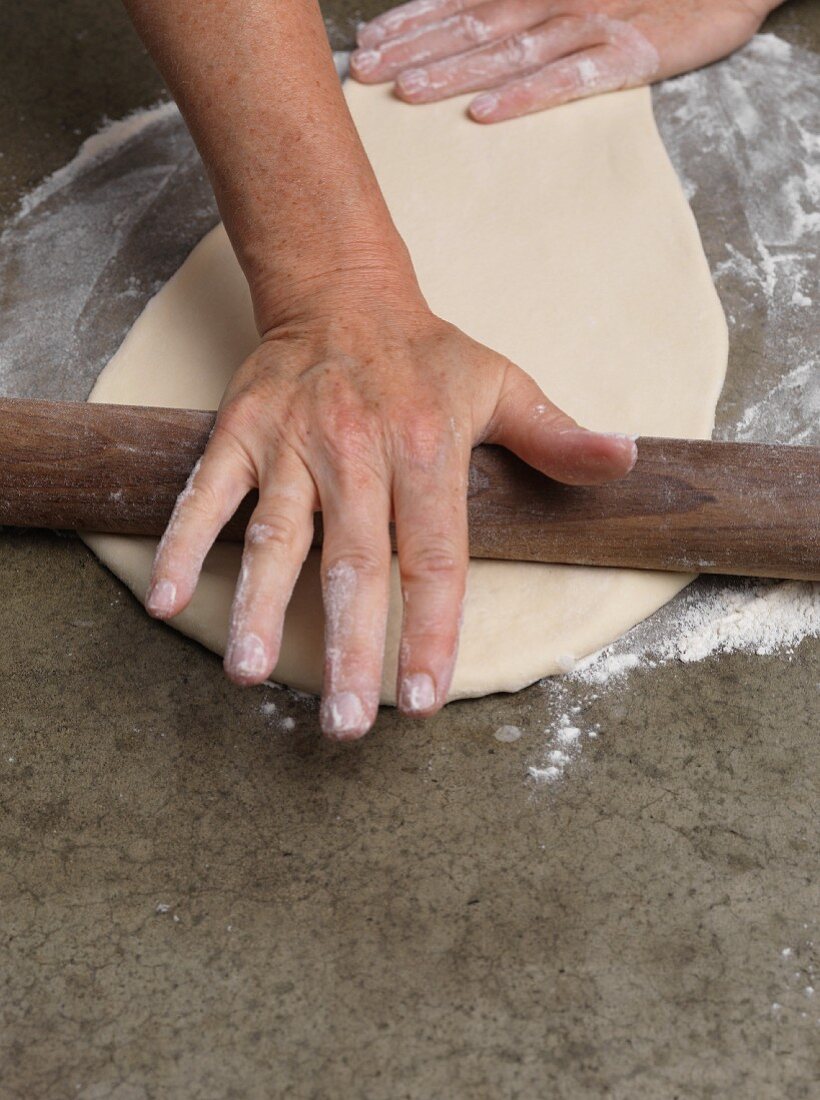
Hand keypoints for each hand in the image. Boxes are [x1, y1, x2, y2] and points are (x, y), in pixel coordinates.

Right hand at [144, 278, 636, 741]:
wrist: (343, 292)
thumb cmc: (427, 355)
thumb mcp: (502, 384)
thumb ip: (557, 436)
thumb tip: (627, 462)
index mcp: (426, 450)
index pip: (434, 558)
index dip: (430, 631)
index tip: (422, 700)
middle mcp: (357, 453)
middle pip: (354, 565)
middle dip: (350, 649)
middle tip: (344, 724)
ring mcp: (292, 444)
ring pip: (275, 537)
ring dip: (258, 608)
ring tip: (250, 675)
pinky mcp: (240, 432)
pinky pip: (208, 493)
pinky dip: (184, 542)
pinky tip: (167, 599)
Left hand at [352, 0, 776, 121]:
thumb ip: (526, 1)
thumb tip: (479, 25)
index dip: (411, 20)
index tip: (369, 46)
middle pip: (470, 23)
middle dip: (413, 47)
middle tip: (365, 74)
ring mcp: (591, 22)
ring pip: (509, 49)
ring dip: (454, 71)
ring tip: (407, 93)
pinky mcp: (629, 54)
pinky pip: (570, 78)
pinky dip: (526, 95)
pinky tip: (486, 114)